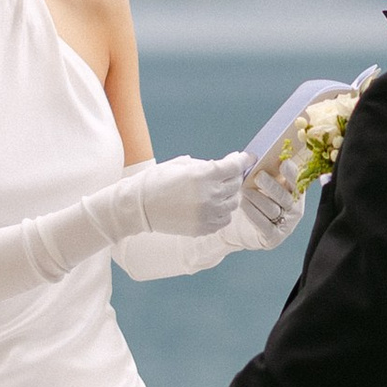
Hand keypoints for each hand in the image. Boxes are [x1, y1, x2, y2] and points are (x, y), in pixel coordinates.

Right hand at [128, 151, 248, 241]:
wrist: (139, 207)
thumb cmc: (157, 181)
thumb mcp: (181, 165)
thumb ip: (207, 165)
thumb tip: (228, 164)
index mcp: (203, 175)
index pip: (234, 166)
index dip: (243, 160)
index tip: (248, 157)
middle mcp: (209, 195)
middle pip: (236, 184)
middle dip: (235, 176)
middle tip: (229, 173)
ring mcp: (207, 214)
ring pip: (233, 203)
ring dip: (230, 195)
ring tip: (218, 190)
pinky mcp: (203, 228)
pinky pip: (224, 219)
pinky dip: (223, 211)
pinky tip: (213, 205)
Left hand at [231, 163, 304, 252]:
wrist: (237, 226)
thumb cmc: (250, 199)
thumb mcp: (256, 183)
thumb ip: (257, 170)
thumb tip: (244, 156)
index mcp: (294, 191)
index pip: (297, 181)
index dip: (291, 172)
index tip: (283, 162)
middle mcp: (294, 208)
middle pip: (285, 196)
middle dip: (272, 185)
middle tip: (258, 176)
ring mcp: (286, 224)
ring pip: (273, 209)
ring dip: (258, 198)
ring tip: (244, 190)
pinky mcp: (274, 237)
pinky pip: (264, 225)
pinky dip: (253, 213)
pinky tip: (243, 204)